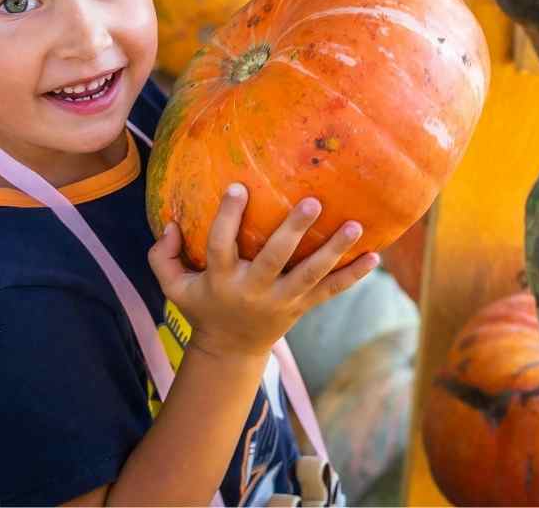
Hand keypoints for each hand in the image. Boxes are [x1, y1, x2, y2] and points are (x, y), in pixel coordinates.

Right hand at [148, 183, 379, 359]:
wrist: (231, 351)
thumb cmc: (202, 307)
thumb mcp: (173, 288)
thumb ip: (163, 257)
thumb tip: (169, 224)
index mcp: (221, 281)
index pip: (221, 246)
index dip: (228, 218)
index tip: (238, 187)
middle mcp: (254, 290)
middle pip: (275, 258)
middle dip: (294, 231)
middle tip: (312, 202)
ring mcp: (282, 300)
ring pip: (310, 274)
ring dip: (334, 250)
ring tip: (355, 225)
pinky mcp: (302, 307)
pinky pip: (330, 291)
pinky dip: (354, 276)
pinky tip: (375, 257)